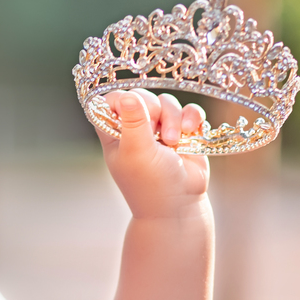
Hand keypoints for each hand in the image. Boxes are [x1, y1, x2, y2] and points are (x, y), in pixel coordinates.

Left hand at [97, 89, 208, 219]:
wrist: (180, 205)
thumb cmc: (150, 184)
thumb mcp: (137, 152)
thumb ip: (132, 122)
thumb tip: (126, 95)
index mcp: (114, 134)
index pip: (108, 102)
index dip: (119, 99)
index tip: (131, 110)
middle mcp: (135, 128)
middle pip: (141, 96)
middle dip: (154, 109)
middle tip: (157, 133)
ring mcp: (160, 128)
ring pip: (167, 101)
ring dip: (174, 117)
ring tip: (174, 141)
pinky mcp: (184, 131)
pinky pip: (189, 109)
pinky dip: (191, 117)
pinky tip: (190, 133)